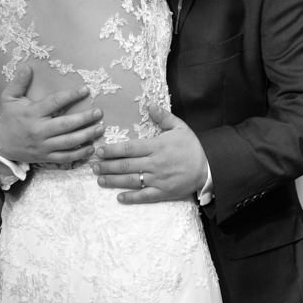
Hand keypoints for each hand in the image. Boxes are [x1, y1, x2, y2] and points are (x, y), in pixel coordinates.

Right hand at [0, 64, 104, 164]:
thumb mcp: (9, 97)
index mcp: (32, 113)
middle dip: (84, 119)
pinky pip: (65, 158)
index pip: (55, 102)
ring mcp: (42, 146)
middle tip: (98, 112)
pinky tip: (90, 148)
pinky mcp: (45, 157)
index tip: (85, 90)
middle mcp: (38, 130)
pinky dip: (79, 154)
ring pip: (68, 142)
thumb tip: (28, 66)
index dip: (71, 96)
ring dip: (86, 136)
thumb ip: (19, 82)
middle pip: (66, 125)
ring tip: (100, 128)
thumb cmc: (7, 118)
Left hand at [91, 104, 207, 203]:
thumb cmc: (192, 146)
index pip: (130, 148)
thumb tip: (150, 104)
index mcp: (157, 146)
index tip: (100, 150)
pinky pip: (145, 196)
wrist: (209, 166)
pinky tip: (118, 197)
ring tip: (99, 179)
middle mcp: (155, 163)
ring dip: (113, 181)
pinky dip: (131, 198)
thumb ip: (163, 116)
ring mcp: (158, 180)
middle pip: (126, 165)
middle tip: (92, 165)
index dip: (112, 150)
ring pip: (131, 181)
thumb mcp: (180, 127)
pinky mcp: (164, 192)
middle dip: (107, 166)